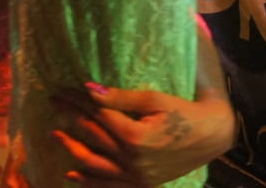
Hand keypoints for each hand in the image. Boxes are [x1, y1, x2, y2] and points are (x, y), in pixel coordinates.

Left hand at [49, 82, 234, 186]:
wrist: (211, 136)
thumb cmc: (184, 113)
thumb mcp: (153, 100)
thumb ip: (120, 98)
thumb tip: (88, 88)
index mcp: (135, 137)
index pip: (97, 114)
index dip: (77, 101)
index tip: (62, 90)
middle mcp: (133, 160)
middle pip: (93, 136)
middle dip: (70, 117)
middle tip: (54, 102)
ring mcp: (136, 176)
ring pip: (94, 165)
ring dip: (72, 149)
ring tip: (54, 134)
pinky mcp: (141, 184)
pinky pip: (109, 187)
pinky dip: (89, 182)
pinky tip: (72, 175)